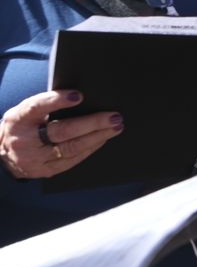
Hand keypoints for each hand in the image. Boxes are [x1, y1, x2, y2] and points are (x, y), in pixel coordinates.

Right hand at [0, 90, 121, 179]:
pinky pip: (71, 160)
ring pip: (70, 148)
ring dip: (97, 137)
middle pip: (61, 131)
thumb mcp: (26, 112)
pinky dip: (90, 149)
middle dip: (91, 123)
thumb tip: (81, 97)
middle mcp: (24, 140)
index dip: (57, 101)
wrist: (0, 153)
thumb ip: (47, 104)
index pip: (37, 107)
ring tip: (115, 127)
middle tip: (114, 116)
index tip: (79, 96)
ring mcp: (34, 159)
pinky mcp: (44, 170)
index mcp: (18, 119)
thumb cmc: (22, 125)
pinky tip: (102, 139)